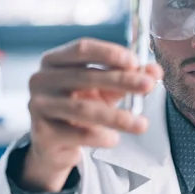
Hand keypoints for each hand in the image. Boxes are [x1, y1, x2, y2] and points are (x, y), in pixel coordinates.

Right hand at [22, 38, 162, 191]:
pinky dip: (99, 136)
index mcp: (55, 60)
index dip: (109, 53)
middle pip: (86, 76)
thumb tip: (155, 72)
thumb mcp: (106, 90)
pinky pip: (76, 134)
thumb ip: (128, 78)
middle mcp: (41, 79)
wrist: (55, 144)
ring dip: (116, 116)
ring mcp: (39, 106)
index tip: (135, 62)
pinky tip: (115, 139)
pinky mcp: (42, 133)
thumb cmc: (81, 107)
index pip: (82, 48)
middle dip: (122, 81)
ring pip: (83, 109)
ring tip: (142, 124)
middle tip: (148, 86)